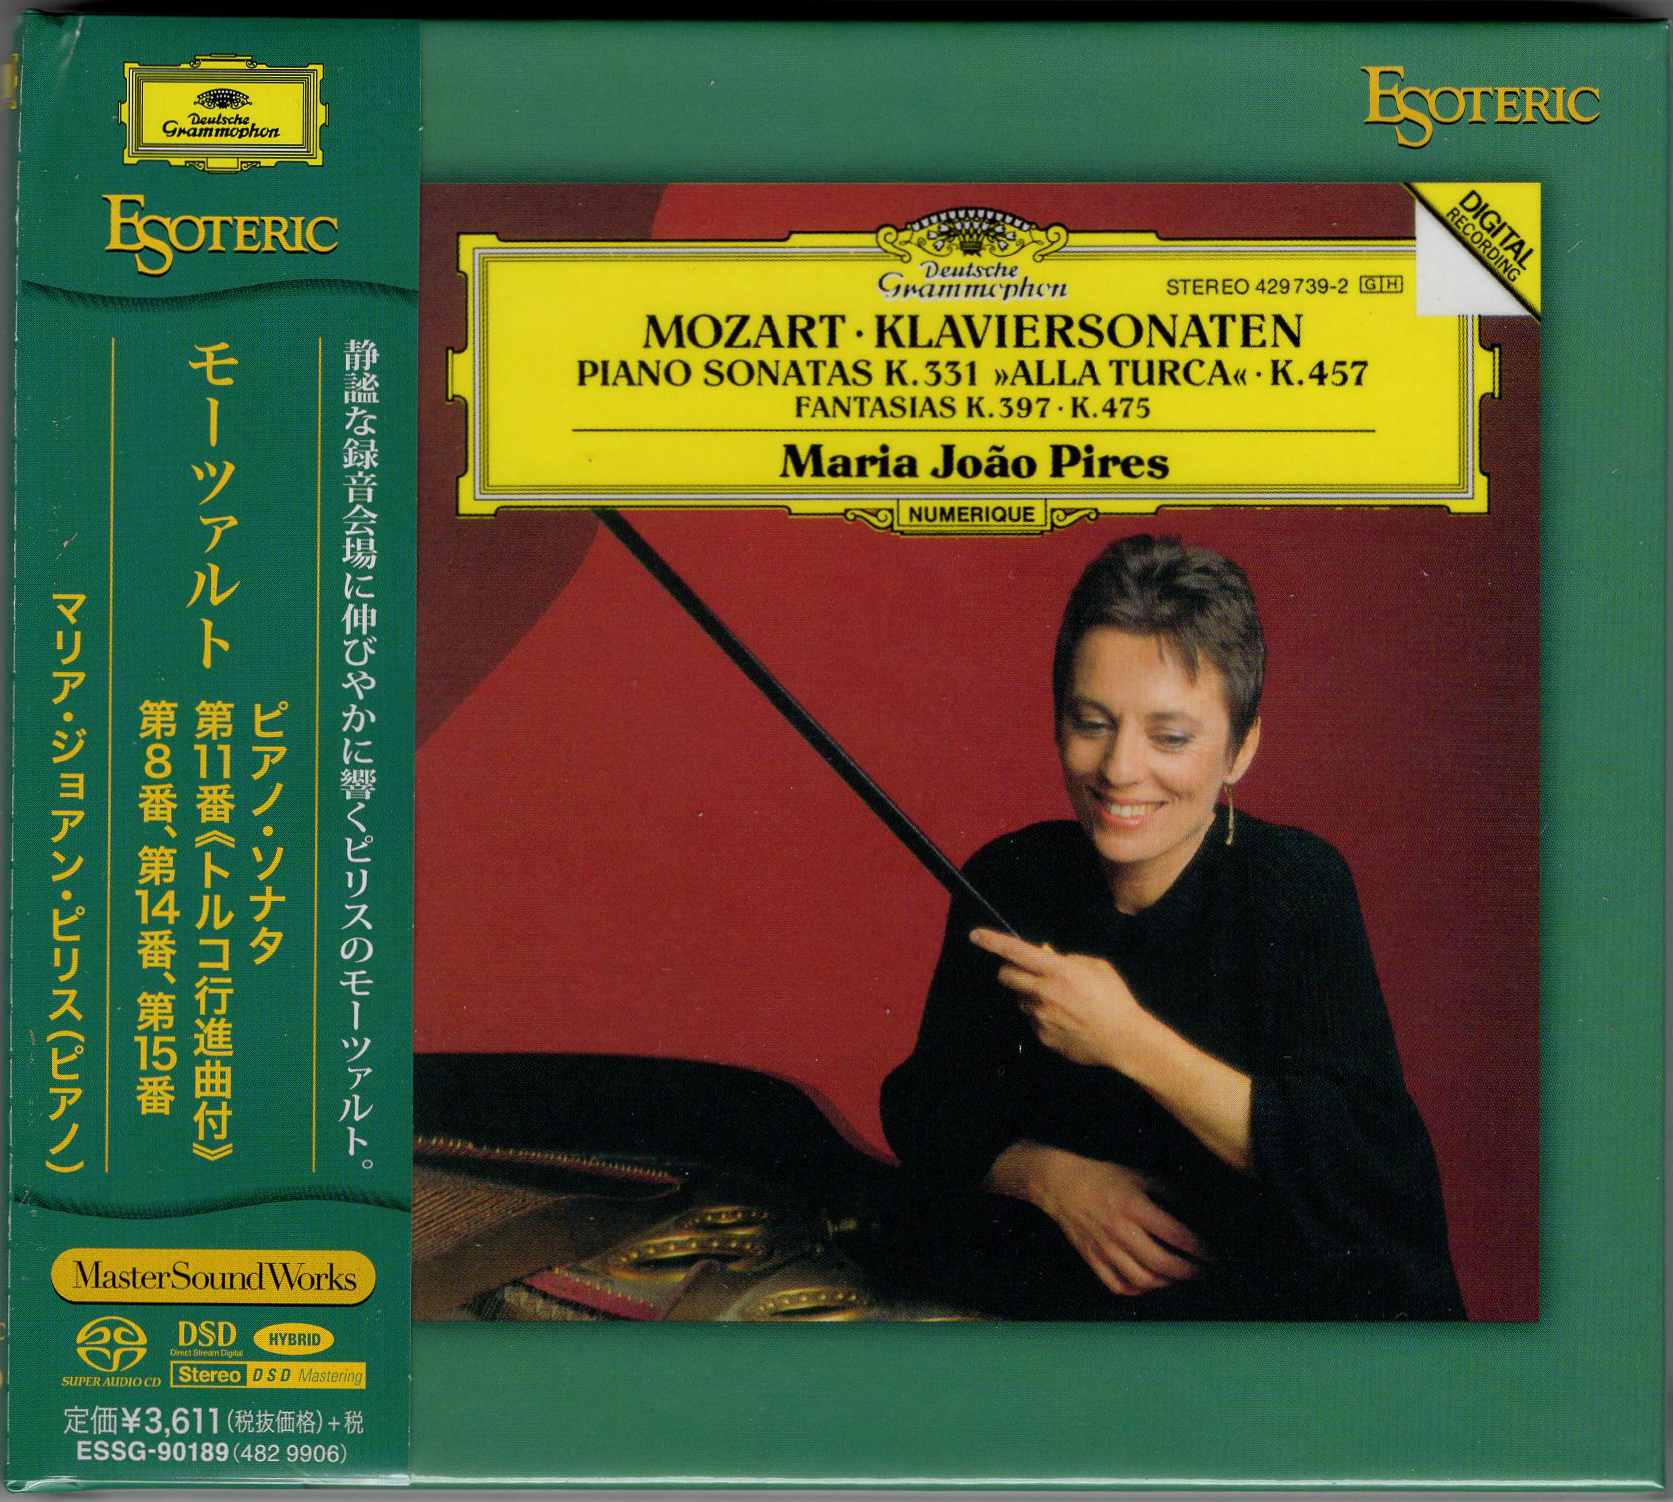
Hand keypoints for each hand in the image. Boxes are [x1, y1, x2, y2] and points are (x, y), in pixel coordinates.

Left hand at [970, 927, 1151, 1072]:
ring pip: (1021, 999)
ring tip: (1059, 1002)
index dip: (992, 941)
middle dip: (1010, 970)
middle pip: (1006, 976)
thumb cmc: (1115, 999)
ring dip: (1031, 995)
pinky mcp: (1041, 1036)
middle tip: (1026, 972)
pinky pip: (1033, 1020)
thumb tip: (1050, 959)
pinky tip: (1066, 1020)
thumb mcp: (1097, 967)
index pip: (1016, 951)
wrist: (1124, 1040)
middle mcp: (1042, 992)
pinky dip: (1043, 1016)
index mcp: (1057, 971)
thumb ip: (1069, 960)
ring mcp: (1039, 1017)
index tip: (975, 935)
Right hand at [990, 1143, 1204, 1296]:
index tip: (1213, 1253)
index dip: (1198, 1247)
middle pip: (1161, 1263)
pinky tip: (1149, 1283)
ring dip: (1165, 1283)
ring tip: (1178, 1278)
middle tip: (1202, 1272)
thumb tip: (1190, 1205)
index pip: (1174, 1234)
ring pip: (1142, 1280)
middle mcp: (1120, 1231)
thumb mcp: (1135, 1174)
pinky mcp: (1092, 1259)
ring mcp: (1105, 1249)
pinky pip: (1118, 1286)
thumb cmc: (1100, 1177)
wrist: (1058, 1184)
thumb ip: (1164, 1190)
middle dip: (1188, 1271)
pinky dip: (1138, 1290)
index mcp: (1133, 1207)